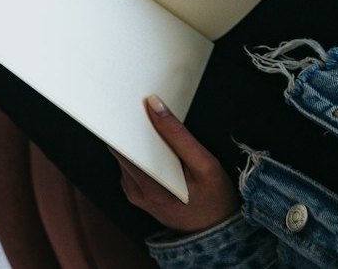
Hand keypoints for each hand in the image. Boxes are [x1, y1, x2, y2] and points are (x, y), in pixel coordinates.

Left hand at [113, 95, 240, 232]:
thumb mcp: (206, 166)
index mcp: (149, 187)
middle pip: (121, 149)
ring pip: (125, 157)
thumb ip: (179, 136)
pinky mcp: (137, 193)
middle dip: (131, 130)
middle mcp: (135, 192)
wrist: (216, 232)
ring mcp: (134, 194)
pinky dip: (140, 154)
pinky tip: (156, 148)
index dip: (123, 124)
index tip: (129, 105)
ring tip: (151, 128)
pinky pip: (132, 166)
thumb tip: (155, 106)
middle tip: (143, 110)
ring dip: (136, 142)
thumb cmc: (215, 201)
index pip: (122, 147)